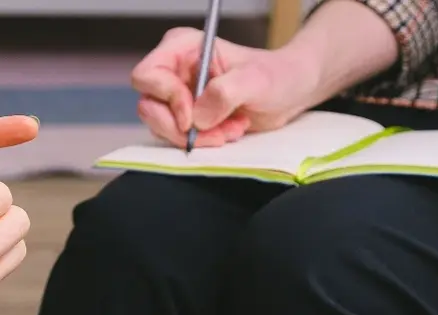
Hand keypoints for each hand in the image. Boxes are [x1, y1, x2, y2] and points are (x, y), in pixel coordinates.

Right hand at [130, 27, 309, 147]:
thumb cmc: (275, 76)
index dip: (167, 99)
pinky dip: (202, 142)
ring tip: (229, 130)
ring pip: (161, 127)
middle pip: (149, 107)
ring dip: (196, 137)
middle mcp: (173, 71)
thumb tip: (198, 117)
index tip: (193, 117)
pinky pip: (176, 138)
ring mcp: (176, 96)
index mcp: (181, 48)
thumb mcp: (255, 80)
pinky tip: (226, 132)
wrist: (289, 92)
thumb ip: (225, 92)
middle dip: (182, 128)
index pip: (148, 76)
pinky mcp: (184, 117)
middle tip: (217, 132)